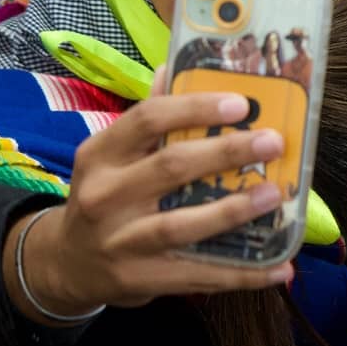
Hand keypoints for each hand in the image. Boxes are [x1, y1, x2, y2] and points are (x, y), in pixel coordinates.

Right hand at [6, 91, 295, 321]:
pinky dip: (243, 274)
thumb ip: (146, 118)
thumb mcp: (112, 155)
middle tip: (273, 142)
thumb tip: (174, 65)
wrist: (66, 264)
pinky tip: (280, 268)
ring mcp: (121, 242)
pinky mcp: (139, 280)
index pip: (147, 119)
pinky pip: (198, 276)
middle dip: (227, 153)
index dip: (195, 108)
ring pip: (182, 225)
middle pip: (171, 167)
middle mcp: (105, 196)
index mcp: (101, 154)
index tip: (241, 104)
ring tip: (275, 195)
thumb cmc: (105, 196)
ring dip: (234, 210)